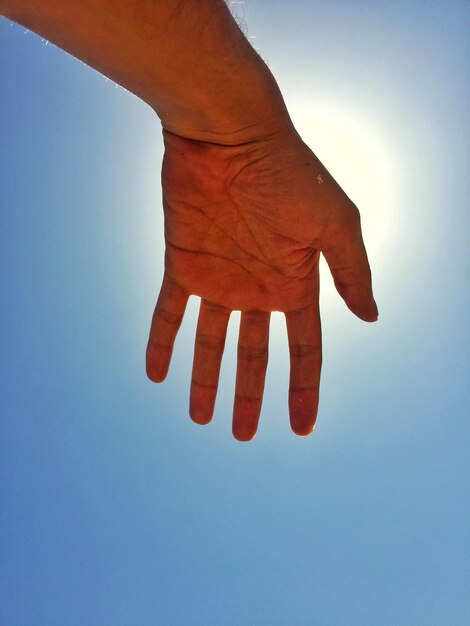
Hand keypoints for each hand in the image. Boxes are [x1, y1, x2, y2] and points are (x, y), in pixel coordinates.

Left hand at [146, 127, 377, 440]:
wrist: (231, 135)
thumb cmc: (288, 173)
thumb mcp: (334, 225)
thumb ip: (351, 272)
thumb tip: (371, 317)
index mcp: (295, 284)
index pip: (304, 350)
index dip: (304, 390)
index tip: (301, 428)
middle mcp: (257, 288)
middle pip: (254, 355)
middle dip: (249, 396)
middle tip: (242, 435)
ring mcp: (219, 279)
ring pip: (211, 343)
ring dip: (205, 380)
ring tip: (200, 419)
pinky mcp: (183, 264)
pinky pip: (168, 313)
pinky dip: (161, 342)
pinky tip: (156, 373)